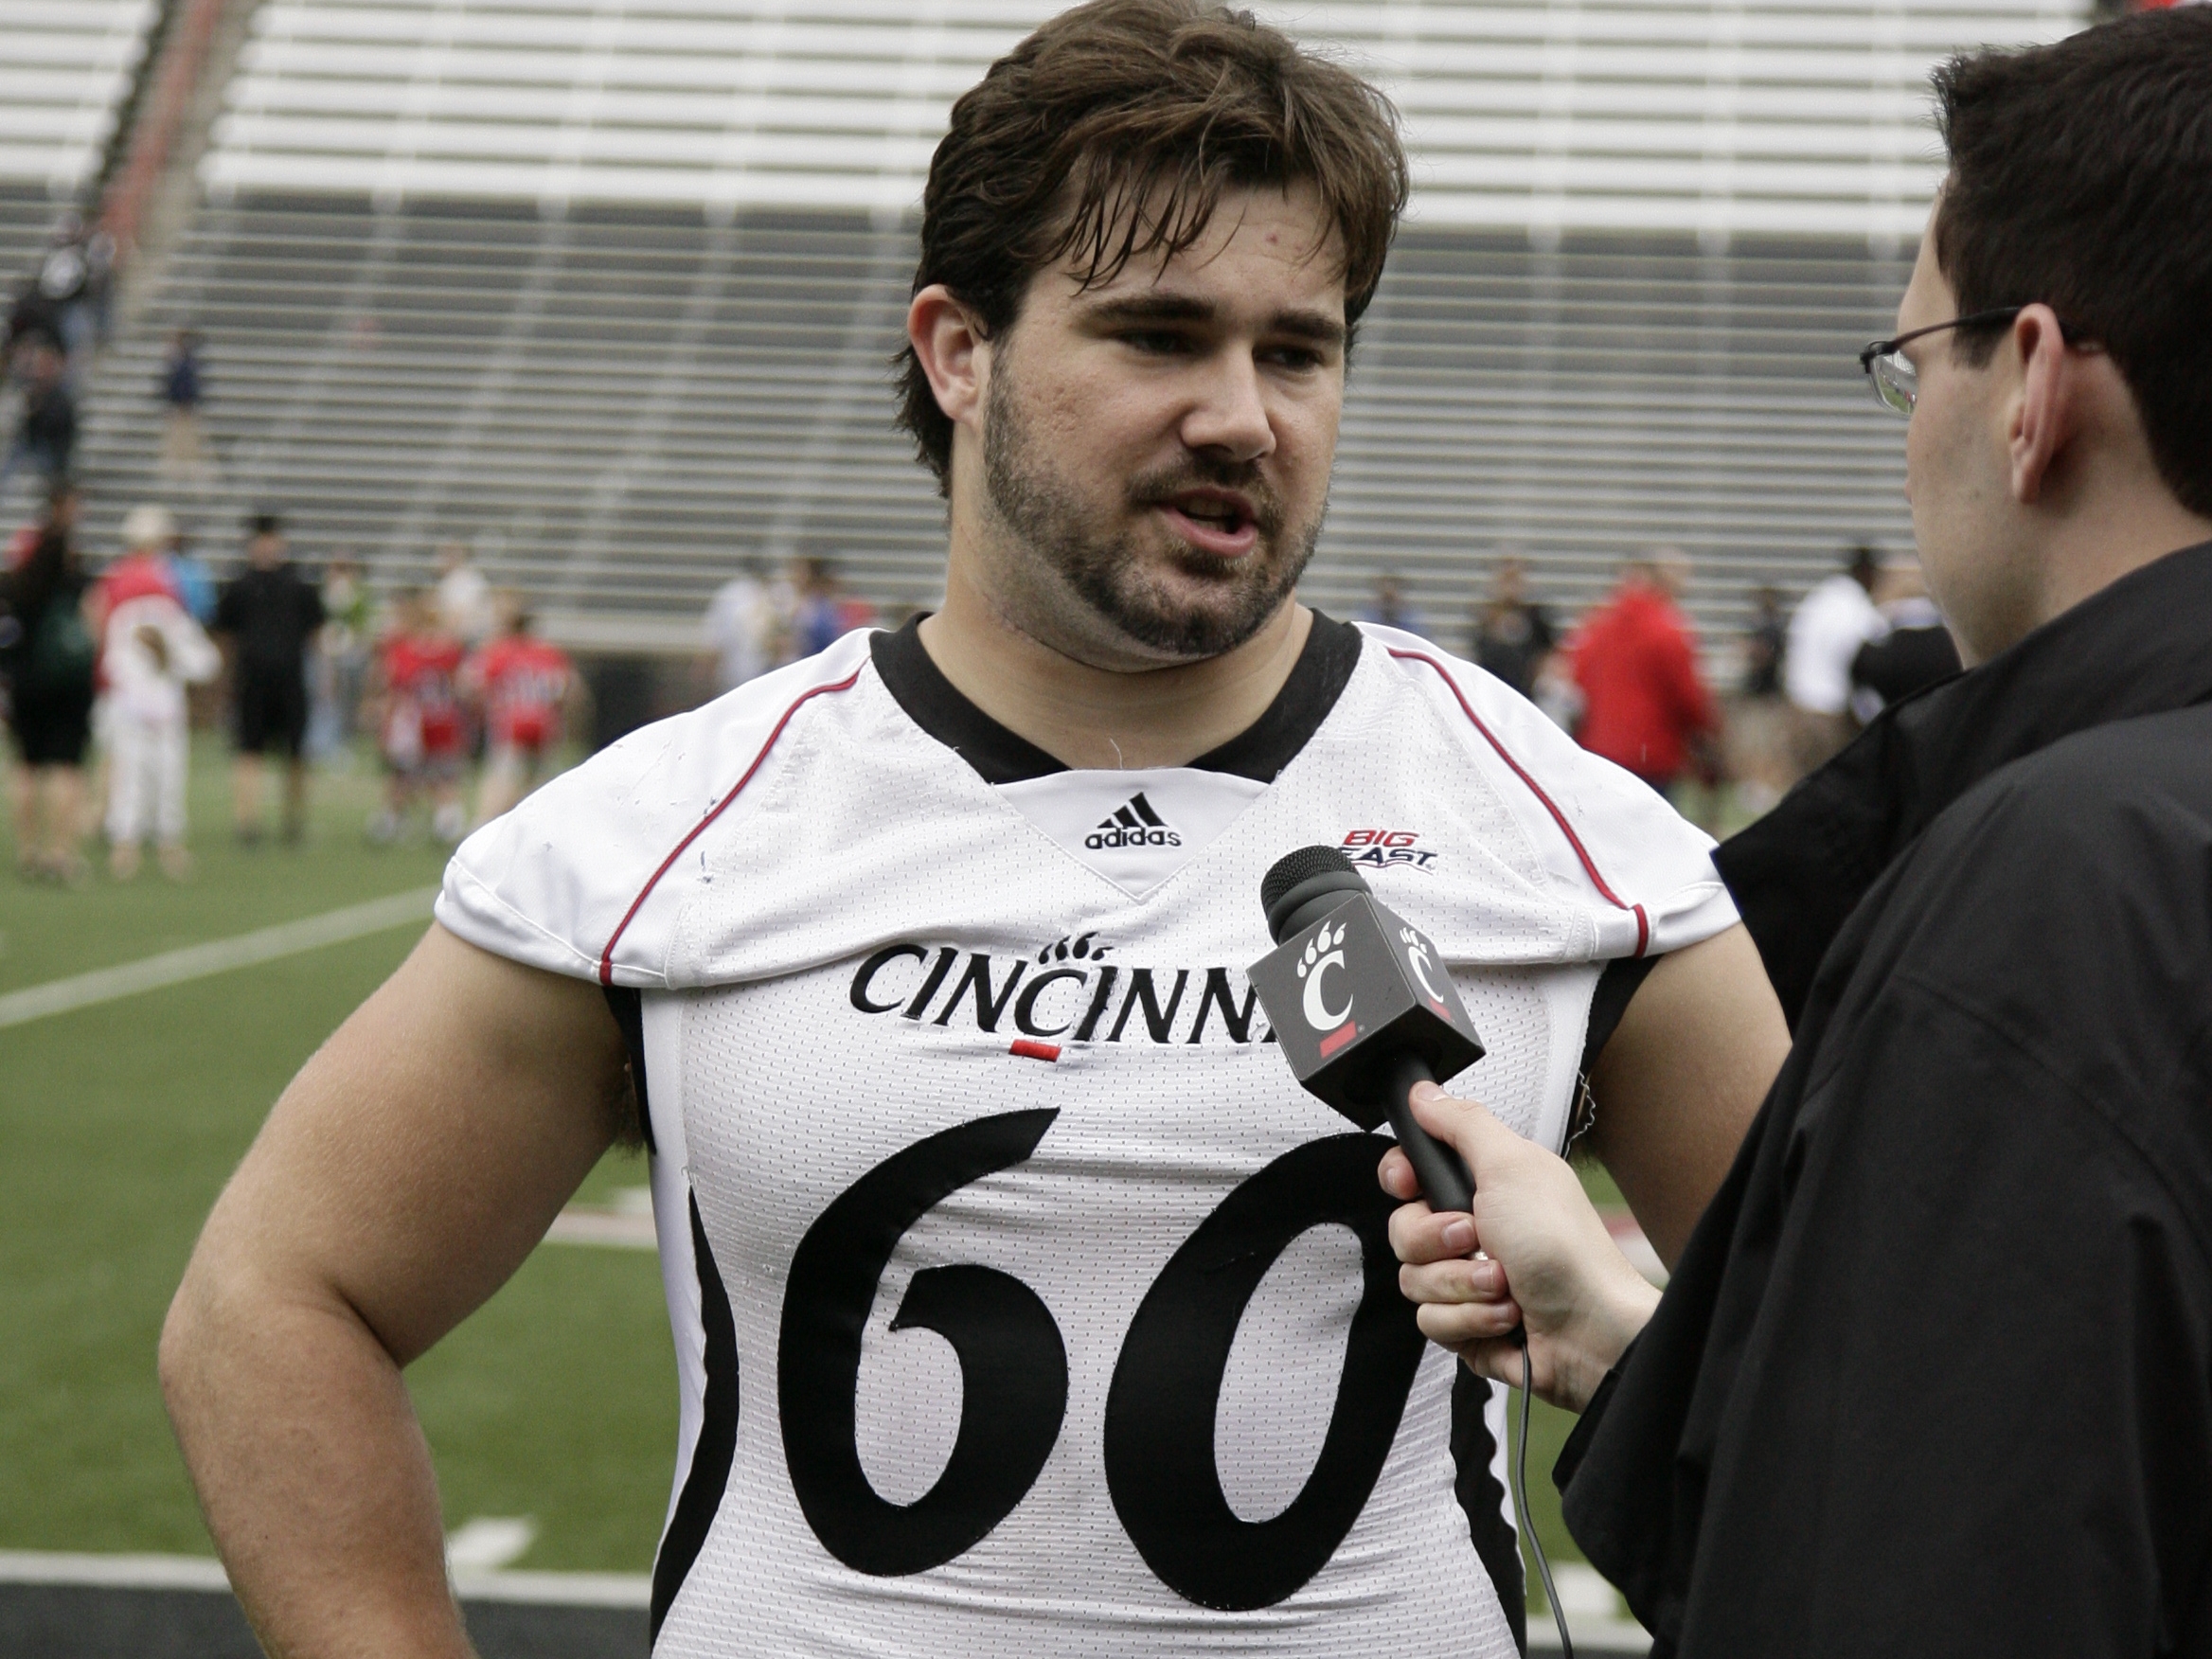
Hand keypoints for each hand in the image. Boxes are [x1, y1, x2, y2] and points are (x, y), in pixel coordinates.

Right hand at [1380, 1084, 1659, 1412]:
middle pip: (1403, 1228)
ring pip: (1413, 1279)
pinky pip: (1430, 1321)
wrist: (1592, 1331)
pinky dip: (1470, 1319)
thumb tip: (1424, 1092)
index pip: (1410, 1171)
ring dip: (1460, 1284)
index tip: (1410, 1185)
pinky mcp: (1467, 1323)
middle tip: (1477, 1237)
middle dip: (1437, 1240)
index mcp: (1484, 1184)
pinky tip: (1506, 1316)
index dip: (1401, 1178)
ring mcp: (1468, 1279)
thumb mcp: (1512, 1166)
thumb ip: (1461, 1123)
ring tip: (1504, 1285)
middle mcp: (1474, 1229)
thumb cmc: (1566, 1248)